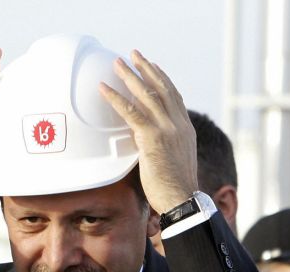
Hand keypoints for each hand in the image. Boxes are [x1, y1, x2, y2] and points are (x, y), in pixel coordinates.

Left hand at [98, 49, 197, 213]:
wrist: (182, 198)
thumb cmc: (174, 188)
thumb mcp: (172, 160)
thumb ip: (161, 146)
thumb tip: (145, 143)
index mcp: (185, 129)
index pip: (174, 96)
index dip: (163, 79)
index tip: (154, 66)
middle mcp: (178, 124)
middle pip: (161, 88)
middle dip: (146, 69)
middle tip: (134, 55)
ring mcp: (167, 129)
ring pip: (147, 95)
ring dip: (130, 76)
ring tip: (117, 63)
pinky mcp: (153, 138)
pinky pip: (131, 112)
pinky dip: (116, 98)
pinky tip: (104, 88)